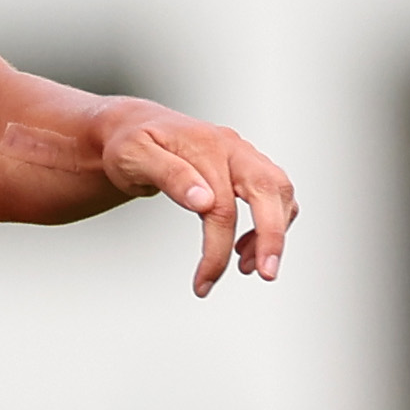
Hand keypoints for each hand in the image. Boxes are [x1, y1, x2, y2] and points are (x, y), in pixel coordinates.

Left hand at [97, 107, 298, 295]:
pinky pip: (273, 195)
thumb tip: (204, 201)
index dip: (217, 249)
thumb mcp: (133, 157)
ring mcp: (243, 155)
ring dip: (272, 232)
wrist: (135, 126)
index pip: (222, 206)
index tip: (203, 283)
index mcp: (205, 146)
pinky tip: (242, 248)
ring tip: (246, 267)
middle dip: (272, 236)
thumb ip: (169, 176)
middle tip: (265, 275)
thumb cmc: (130, 144)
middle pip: (269, 190)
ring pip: (279, 192)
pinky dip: (270, 222)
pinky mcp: (246, 167)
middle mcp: (232, 148)